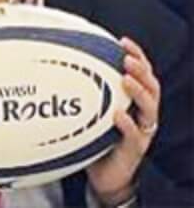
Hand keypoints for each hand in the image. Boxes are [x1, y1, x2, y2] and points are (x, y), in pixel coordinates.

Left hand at [87, 37, 159, 204]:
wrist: (104, 173)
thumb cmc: (99, 135)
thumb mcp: (95, 107)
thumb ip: (87, 87)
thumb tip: (63, 60)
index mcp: (135, 99)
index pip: (143, 72)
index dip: (137, 55)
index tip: (123, 41)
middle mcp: (143, 113)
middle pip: (151, 86)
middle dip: (141, 70)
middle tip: (127, 59)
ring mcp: (142, 131)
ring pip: (149, 108)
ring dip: (138, 91)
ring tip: (126, 79)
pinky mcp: (134, 150)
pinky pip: (135, 135)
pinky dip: (127, 124)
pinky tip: (118, 115)